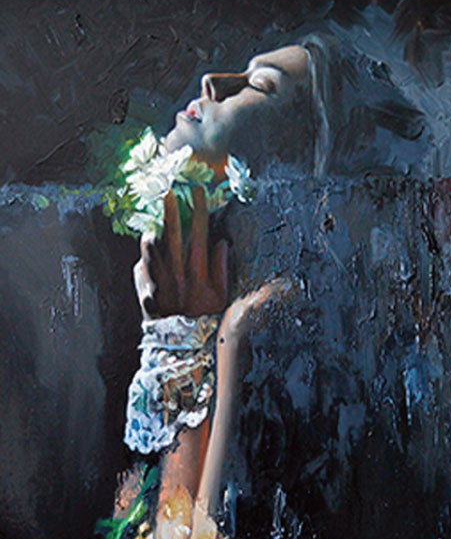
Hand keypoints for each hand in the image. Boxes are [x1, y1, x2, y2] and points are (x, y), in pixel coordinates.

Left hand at [134, 186, 228, 317]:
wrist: (184, 346)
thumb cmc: (206, 320)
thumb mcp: (221, 296)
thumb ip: (221, 269)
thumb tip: (221, 243)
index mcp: (198, 273)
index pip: (199, 234)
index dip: (198, 212)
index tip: (197, 193)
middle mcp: (177, 275)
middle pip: (172, 236)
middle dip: (171, 212)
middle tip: (168, 193)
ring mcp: (159, 283)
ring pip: (153, 249)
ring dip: (153, 234)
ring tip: (153, 226)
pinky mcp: (145, 292)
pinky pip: (141, 268)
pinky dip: (146, 259)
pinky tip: (148, 254)